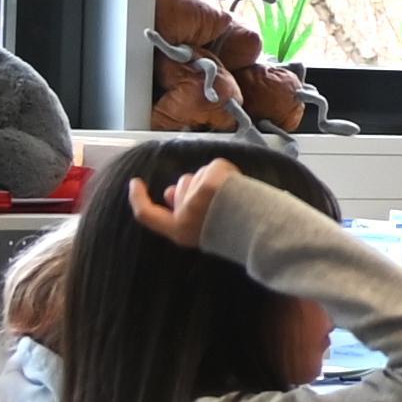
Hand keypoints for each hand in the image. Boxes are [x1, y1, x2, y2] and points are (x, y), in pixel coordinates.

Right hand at [126, 157, 243, 252]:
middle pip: (179, 187)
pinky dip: (226, 172)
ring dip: (210, 181)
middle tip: (218, 200)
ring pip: (196, 176)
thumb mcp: (202, 232)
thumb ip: (183, 215)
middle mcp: (185, 213)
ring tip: (232, 197)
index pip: (146, 215)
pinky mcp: (212, 179)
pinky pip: (215, 167)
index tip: (135, 183)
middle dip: (193, 187)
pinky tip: (240, 186)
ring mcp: (197, 195)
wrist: (267, 231)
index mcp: (180, 231)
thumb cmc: (239, 233)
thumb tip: (170, 192)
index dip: (137, 199)